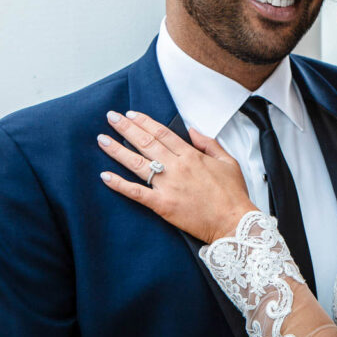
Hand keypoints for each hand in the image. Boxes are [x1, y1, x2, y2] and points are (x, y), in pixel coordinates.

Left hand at [97, 110, 255, 242]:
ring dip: (117, 150)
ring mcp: (168, 186)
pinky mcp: (162, 205)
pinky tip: (105, 176)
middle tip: (111, 117)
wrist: (234, 222)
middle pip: (146, 143)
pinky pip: (136, 192)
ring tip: (102, 139)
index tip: (131, 114)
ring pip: (137, 163)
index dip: (145, 122)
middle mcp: (177, 167)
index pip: (163, 133)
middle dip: (126, 128)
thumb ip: (209, 143)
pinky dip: (119, 184)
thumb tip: (192, 130)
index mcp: (192, 156)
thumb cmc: (233, 194)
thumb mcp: (228, 161)